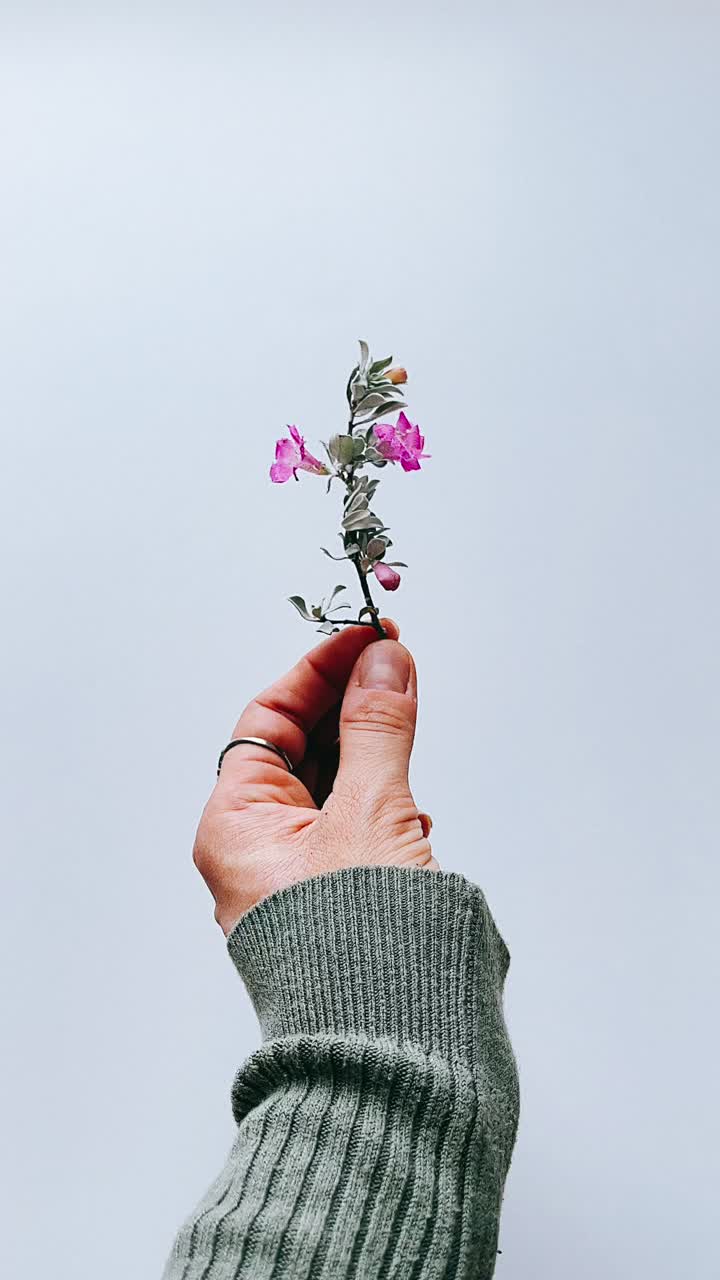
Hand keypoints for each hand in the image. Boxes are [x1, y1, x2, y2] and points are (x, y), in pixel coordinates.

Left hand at [193, 622, 436, 934]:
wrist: (394, 1050)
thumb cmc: (361, 950)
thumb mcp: (371, 816)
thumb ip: (379, 730)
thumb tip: (383, 663)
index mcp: (237, 826)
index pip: (268, 720)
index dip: (316, 672)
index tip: (364, 639)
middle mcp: (258, 850)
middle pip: (299, 749)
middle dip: (350, 707)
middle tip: (395, 668)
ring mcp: (299, 878)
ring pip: (333, 788)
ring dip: (374, 755)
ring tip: (409, 728)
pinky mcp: (339, 900)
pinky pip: (356, 830)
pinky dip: (386, 806)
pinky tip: (414, 815)